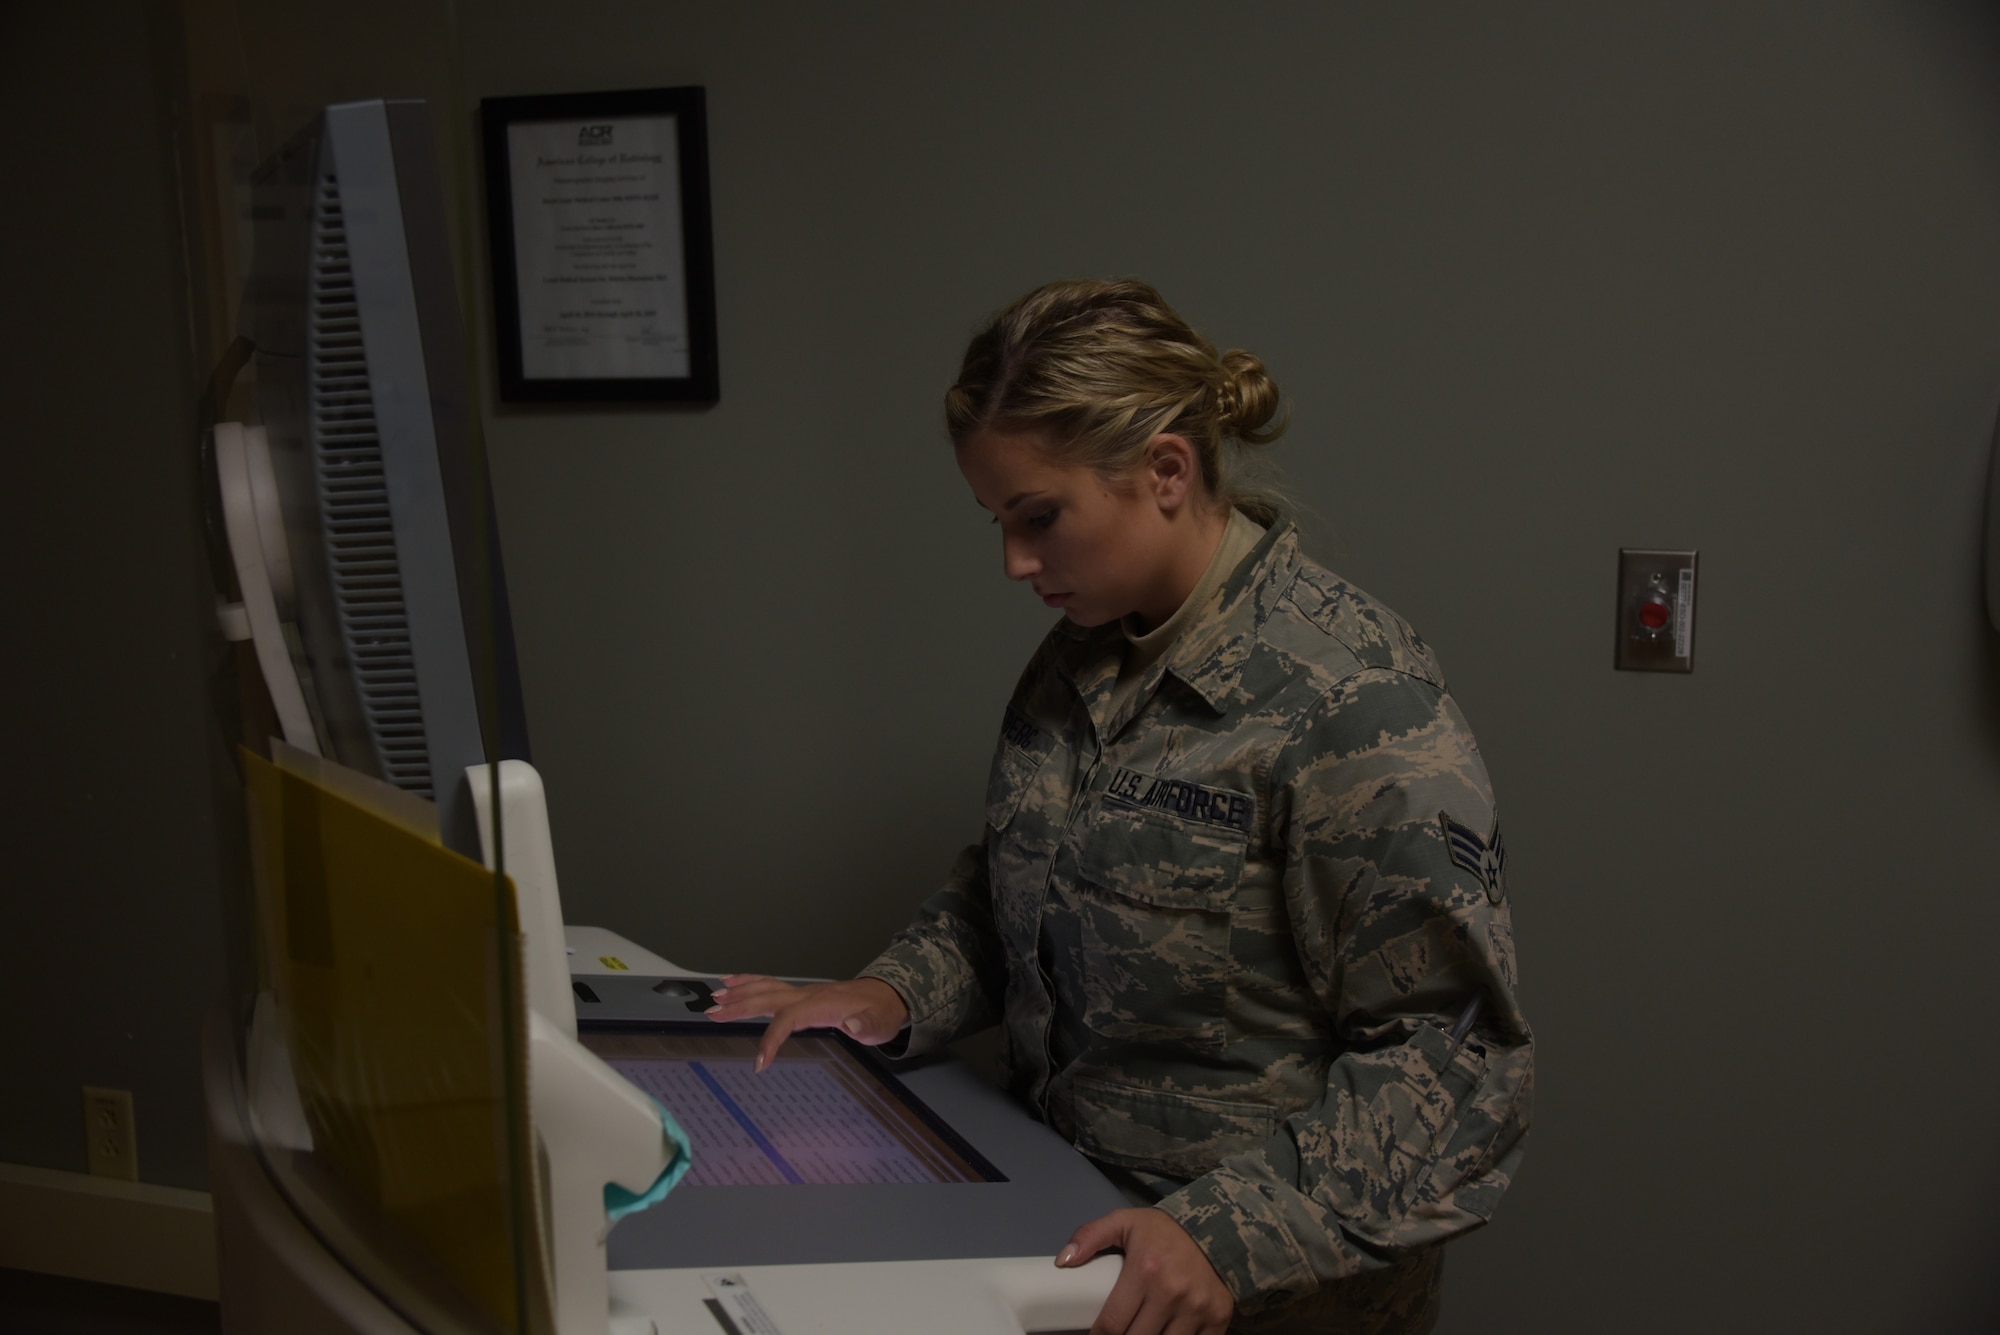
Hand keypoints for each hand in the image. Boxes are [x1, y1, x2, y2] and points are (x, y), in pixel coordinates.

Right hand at [705, 975, 910, 1071]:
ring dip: (739, 993)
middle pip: (767, 998)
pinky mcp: (800, 994)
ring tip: (715, 999)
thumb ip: (867, 1025)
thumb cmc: (880, 1012)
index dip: (771, 1039)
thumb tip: (854, 1025)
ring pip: (765, 988)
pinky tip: (732, 983)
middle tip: (713, 1014)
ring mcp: (802, 992)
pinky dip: (749, 982)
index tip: (759, 1063)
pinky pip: (770, 985)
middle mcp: (807, 995)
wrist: (885, 997)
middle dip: (739, 1006)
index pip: (788, 1019)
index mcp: (822, 1005)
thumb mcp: (880, 1023)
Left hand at [1058, 1208, 1232, 1334]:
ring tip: (1139, 1332)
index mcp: (1144, 1270)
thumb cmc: (1165, 1231)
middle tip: (1118, 1333)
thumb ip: (1090, 1236)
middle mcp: (1172, 1293)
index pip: (1112, 1324)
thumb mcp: (1125, 1222)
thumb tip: (1063, 1261)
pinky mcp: (1218, 1319)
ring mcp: (1198, 1309)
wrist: (1219, 1228)